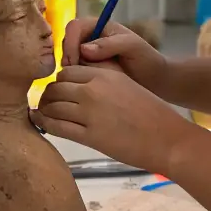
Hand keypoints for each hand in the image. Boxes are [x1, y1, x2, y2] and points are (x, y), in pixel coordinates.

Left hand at [34, 66, 190, 174]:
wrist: (167, 138)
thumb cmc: (152, 113)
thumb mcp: (126, 86)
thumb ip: (102, 83)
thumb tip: (79, 87)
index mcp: (104, 74)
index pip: (67, 72)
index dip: (59, 82)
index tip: (59, 92)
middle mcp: (93, 89)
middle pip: (56, 87)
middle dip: (49, 96)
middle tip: (48, 105)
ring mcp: (89, 113)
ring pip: (52, 106)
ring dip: (45, 110)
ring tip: (43, 115)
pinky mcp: (89, 136)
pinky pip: (56, 126)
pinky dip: (45, 124)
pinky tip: (43, 125)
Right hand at [61, 17, 168, 94]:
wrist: (154, 80)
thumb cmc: (146, 58)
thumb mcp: (132, 46)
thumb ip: (110, 44)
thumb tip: (84, 49)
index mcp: (99, 26)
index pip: (75, 27)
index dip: (70, 42)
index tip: (73, 61)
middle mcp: (90, 39)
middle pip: (67, 43)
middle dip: (68, 58)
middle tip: (73, 75)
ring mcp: (87, 56)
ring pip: (68, 60)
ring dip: (71, 71)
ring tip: (82, 83)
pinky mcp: (88, 71)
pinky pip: (74, 74)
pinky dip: (76, 80)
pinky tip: (86, 88)